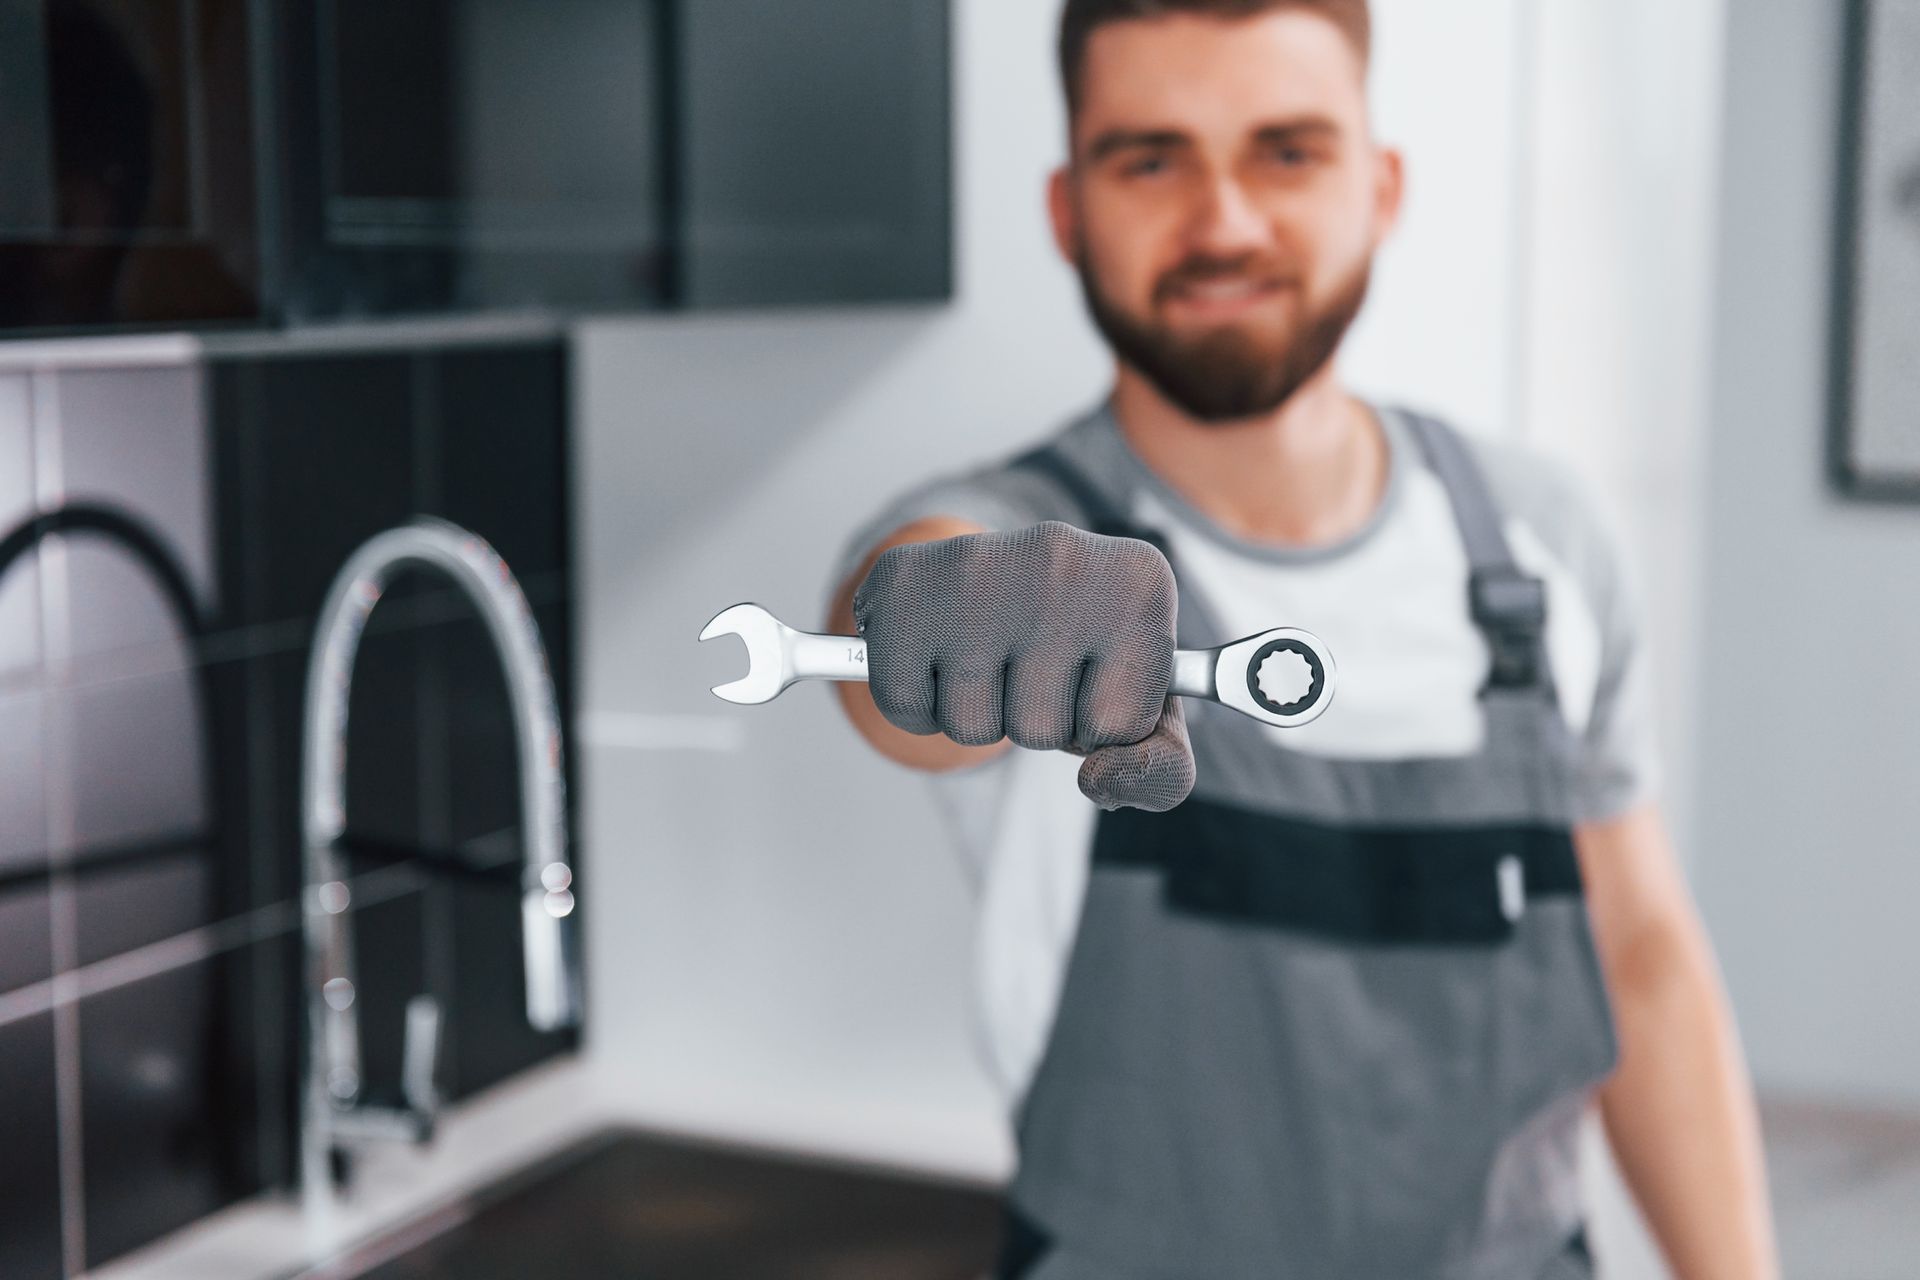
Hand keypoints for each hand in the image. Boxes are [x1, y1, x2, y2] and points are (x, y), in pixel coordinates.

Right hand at [852, 521, 1195, 811]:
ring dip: (975, 713)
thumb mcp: (1142, 702)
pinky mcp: (904, 581)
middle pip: (1042, 731)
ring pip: (973, 727)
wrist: (994, 577)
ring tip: (987, 656)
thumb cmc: (1078, 649)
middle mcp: (1064, 558)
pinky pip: (904, 707)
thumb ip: (1161, 768)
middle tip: (1029, 664)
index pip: (1122, 728)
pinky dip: (917, 704)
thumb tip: (1099, 783)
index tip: (1095, 671)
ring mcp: (978, 565)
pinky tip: (939, 653)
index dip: (1101, 720)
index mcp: (1141, 583)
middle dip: (1032, 720)